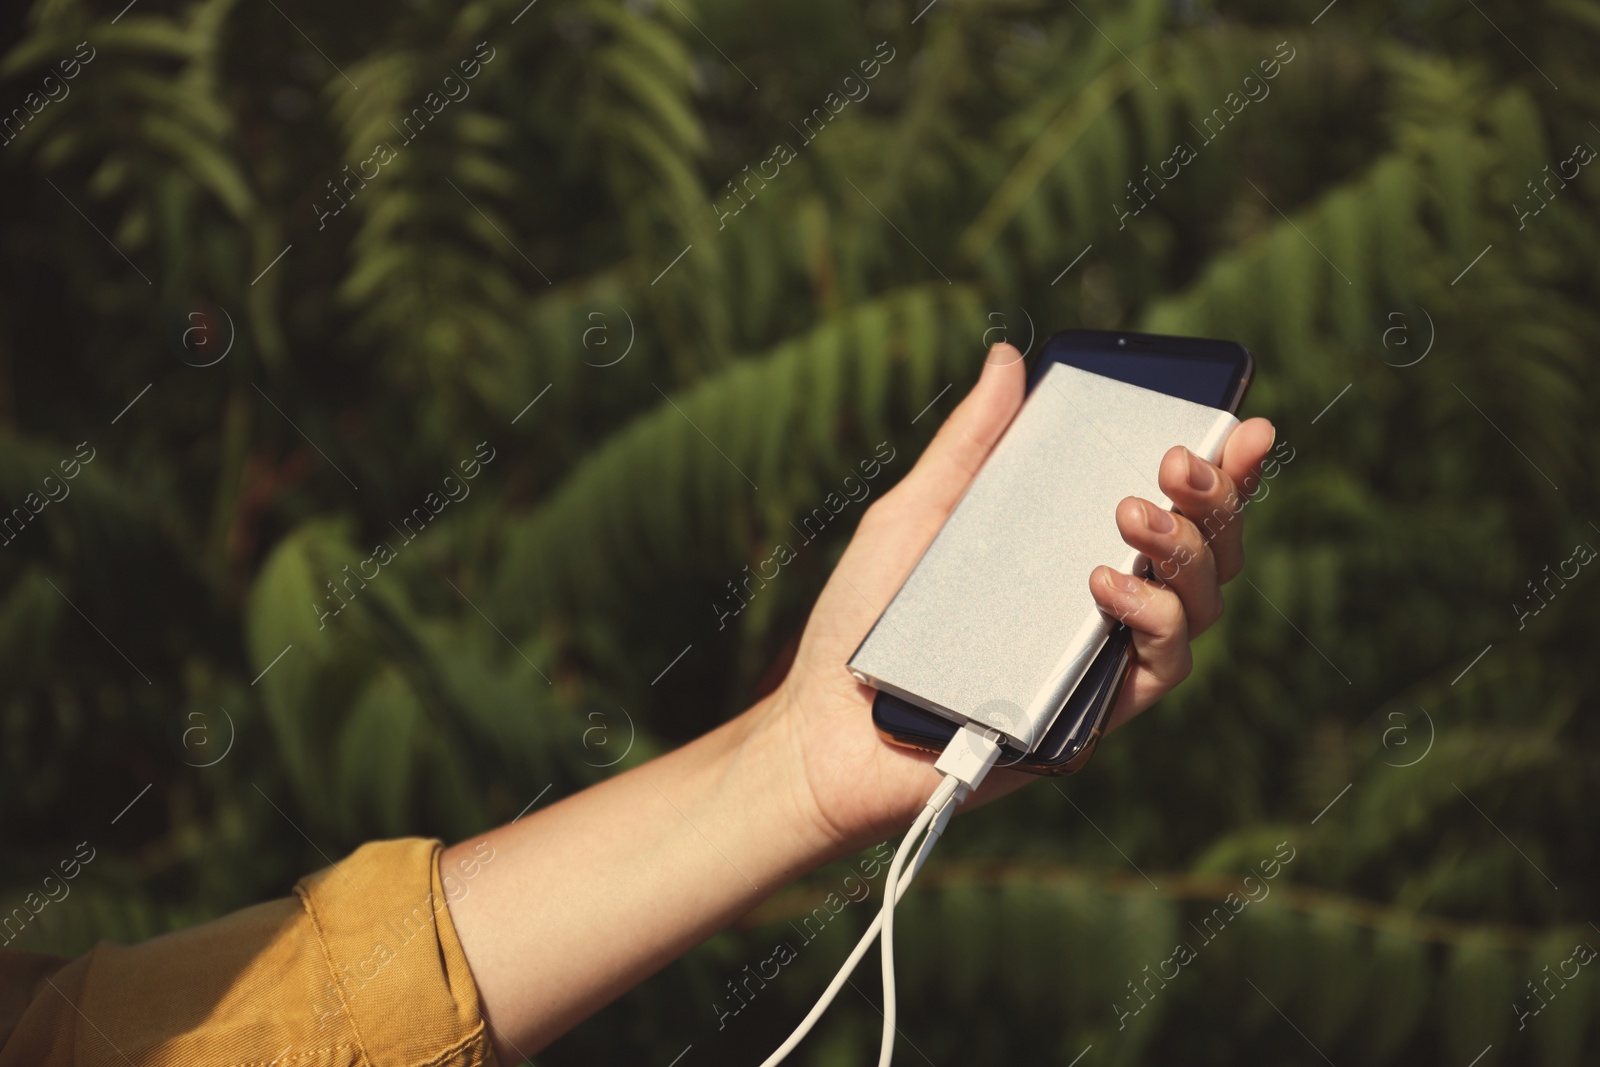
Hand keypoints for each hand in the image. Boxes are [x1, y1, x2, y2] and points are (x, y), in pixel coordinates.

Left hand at [760, 343, 1276, 854]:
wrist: (825, 726)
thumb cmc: (868, 622)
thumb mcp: (917, 514)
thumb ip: (971, 444)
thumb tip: (1007, 359)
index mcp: (1072, 553)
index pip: (1170, 507)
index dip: (1222, 469)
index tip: (1244, 423)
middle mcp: (1102, 608)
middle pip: (1203, 555)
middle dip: (1213, 500)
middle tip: (1178, 460)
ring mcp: (1100, 664)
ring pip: (1198, 609)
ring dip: (1183, 552)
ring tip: (1132, 514)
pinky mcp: (1089, 719)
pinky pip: (1157, 671)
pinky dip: (1149, 621)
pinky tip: (1106, 585)